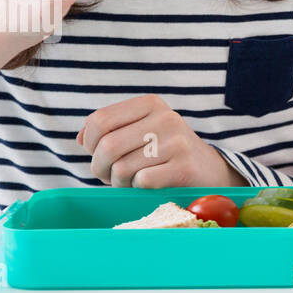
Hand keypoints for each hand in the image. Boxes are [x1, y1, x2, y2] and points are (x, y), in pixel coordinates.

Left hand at [78, 94, 245, 188]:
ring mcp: (177, 143)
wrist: (210, 171)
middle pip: (108, 145)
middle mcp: (166, 118)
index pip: (100, 121)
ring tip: (130, 181)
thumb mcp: (142, 130)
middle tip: (108, 175)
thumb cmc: (166, 152)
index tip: (97, 154)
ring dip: (119, 181)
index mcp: (151, 104)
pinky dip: (137, 188)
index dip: (89, 143)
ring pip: (123, 167)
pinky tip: (147, 186)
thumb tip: (81, 140)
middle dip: (100, 167)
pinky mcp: (184, 168)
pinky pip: (142, 181)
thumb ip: (110, 130)